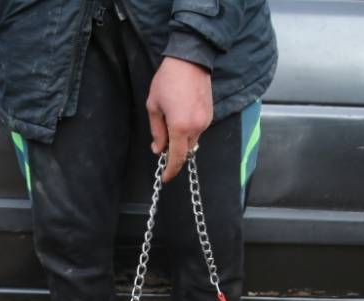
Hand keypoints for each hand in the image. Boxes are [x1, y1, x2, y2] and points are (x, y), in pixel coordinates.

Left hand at [146, 57, 212, 181]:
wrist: (190, 61)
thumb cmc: (168, 81)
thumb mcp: (154, 106)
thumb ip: (156, 131)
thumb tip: (158, 149)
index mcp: (180, 127)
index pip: (176, 157)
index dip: (170, 170)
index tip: (165, 177)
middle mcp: (196, 127)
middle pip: (185, 151)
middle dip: (174, 152)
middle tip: (162, 144)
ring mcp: (206, 121)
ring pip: (192, 141)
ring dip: (182, 140)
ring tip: (171, 123)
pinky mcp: (210, 115)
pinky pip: (199, 130)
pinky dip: (189, 131)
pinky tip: (181, 116)